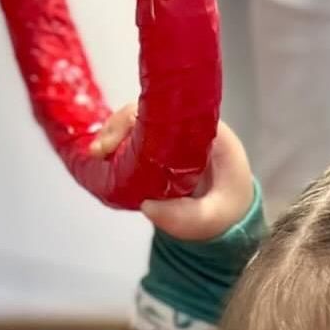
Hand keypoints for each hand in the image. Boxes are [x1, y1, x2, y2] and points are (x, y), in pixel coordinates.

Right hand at [89, 104, 256, 239]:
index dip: (139, 118)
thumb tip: (147, 206)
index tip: (116, 140)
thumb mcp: (215, 218)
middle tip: (99, 152)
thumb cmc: (230, 212)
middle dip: (119, 127)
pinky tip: (105, 161)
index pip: (172, 111)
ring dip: (114, 137)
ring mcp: (175, 138)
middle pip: (149, 113)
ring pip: (138, 125)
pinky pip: (137, 140)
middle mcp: (192, 129)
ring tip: (97, 157)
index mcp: (212, 134)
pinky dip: (118, 148)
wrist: (233, 218)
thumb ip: (188, 217)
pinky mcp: (163, 149)